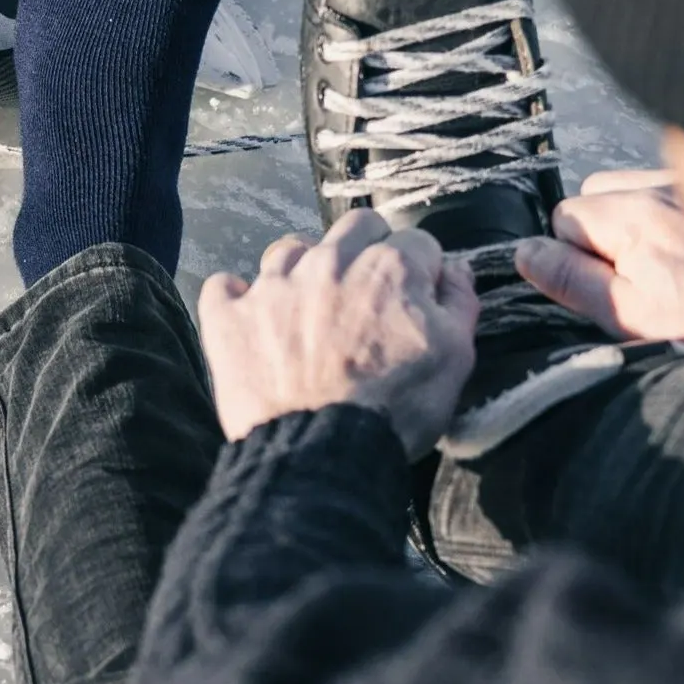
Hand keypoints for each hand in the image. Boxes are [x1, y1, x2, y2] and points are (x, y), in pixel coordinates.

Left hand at [199, 211, 480, 457]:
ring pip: (288, 250)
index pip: (416, 243)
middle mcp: (329, 261)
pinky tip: (250, 319)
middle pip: (354, 228)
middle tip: (365, 294)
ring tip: (307, 309)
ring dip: (302, 270)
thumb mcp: (454, 359)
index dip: (421, 272)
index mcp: (389, 267)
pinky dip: (237, 299)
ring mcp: (273, 285)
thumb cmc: (396, 410)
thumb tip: (455, 269)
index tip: (417, 301)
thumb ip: (458, 304)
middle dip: (366, 250)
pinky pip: (224, 286)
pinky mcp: (229, 317)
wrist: (320, 455)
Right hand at [514, 170, 683, 343]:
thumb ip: (573, 280)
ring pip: (635, 187)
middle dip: (605, 231)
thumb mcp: (630, 317)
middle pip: (598, 193)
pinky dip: (673, 212)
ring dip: (638, 218)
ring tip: (669, 264)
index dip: (575, 255)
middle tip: (637, 278)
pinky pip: (672, 187)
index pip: (566, 216)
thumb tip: (527, 254)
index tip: (606, 285)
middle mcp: (663, 186)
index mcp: (634, 217)